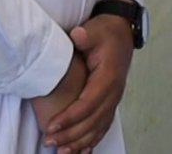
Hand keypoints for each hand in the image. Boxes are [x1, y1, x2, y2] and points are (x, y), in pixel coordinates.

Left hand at [41, 14, 135, 151]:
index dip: (70, 116)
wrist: (121, 32)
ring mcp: (114, 98)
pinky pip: (103, 126)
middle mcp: (114, 91)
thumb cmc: (106, 32)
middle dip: (71, 134)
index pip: (89, 102)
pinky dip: (92, 140)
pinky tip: (82, 151)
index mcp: (109, 77)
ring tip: (62, 152)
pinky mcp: (111, 102)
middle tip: (49, 141)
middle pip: (93, 120)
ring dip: (80, 141)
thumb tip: (78, 36)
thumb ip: (86, 35)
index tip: (52, 125)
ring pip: (99, 127)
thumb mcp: (95, 30)